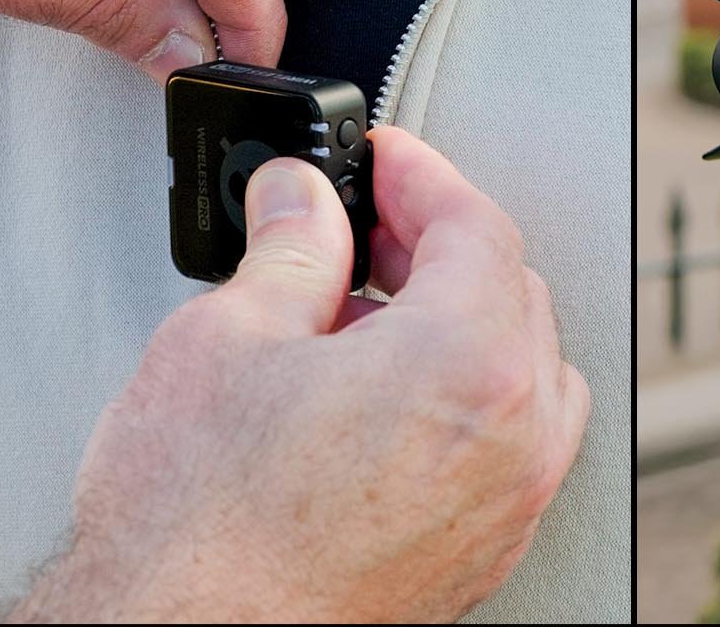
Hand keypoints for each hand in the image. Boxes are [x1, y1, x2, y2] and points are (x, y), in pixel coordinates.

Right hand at [7, 126, 590, 623]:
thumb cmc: (200, 534)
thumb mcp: (229, 339)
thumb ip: (289, 249)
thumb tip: (302, 201)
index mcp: (469, 366)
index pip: (477, 227)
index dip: (420, 176)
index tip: (380, 162)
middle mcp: (513, 442)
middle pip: (510, 294)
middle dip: (435, 246)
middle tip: (355, 228)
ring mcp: (504, 508)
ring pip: (520, 372)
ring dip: (455, 324)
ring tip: (357, 317)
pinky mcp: (477, 556)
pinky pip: (503, 444)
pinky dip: (459, 398)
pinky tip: (372, 396)